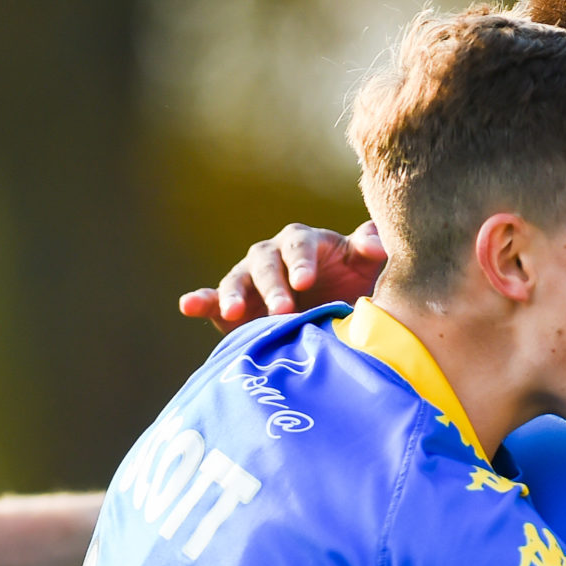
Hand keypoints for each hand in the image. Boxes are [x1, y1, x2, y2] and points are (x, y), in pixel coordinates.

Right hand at [177, 222, 385, 331]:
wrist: (336, 322)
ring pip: (237, 280)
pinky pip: (212, 299)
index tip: (306, 282)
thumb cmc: (354, 288)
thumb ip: (370, 252)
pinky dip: (199, 301)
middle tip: (283, 310)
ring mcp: (250, 280)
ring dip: (234, 294)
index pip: (300, 246)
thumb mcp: (366, 270)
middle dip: (272, 285)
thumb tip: (377, 245)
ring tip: (236, 312)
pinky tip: (188, 305)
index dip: (302, 261)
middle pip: (266, 263)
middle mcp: (274, 257)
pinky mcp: (231, 305)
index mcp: (305, 244)